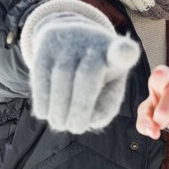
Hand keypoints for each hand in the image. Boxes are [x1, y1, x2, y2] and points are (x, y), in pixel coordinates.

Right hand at [30, 12, 139, 133]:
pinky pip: (42, 74)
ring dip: (59, 107)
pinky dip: (43, 99)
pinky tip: (45, 114)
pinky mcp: (48, 44)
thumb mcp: (110, 89)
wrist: (72, 39)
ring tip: (60, 124)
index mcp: (117, 53)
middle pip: (88, 75)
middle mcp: (95, 42)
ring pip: (63, 75)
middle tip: (76, 129)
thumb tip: (89, 120)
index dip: (123, 51)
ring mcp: (71, 40)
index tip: (126, 51)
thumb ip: (106, 108)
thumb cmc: (99, 74)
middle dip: (80, 107)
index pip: (123, 50)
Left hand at [136, 66, 168, 139]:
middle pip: (164, 113)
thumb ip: (144, 121)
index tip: (160, 74)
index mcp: (162, 75)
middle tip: (164, 114)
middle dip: (161, 122)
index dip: (160, 75)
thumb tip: (154, 133)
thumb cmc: (162, 102)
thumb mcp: (148, 108)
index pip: (161, 74)